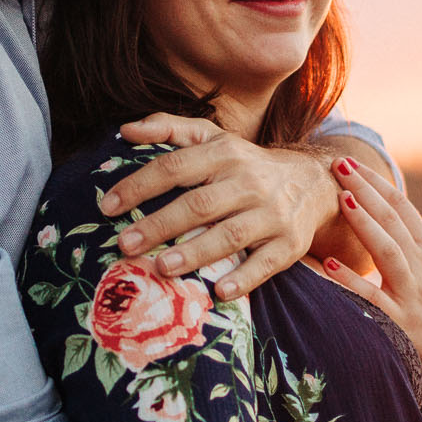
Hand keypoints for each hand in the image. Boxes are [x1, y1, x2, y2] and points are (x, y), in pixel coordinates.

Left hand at [100, 113, 337, 300]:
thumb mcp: (213, 138)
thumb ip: (169, 129)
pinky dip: (244, 278)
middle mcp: (249, 181)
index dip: (140, 185)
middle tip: (125, 244)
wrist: (313, 182)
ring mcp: (272, 214)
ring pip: (230, 235)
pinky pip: (265, 264)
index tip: (108, 206)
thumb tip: (124, 130)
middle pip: (199, 204)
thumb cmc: (246, 164)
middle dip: (160, 225)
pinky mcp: (290, 243)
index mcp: (225, 153)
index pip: (175, 167)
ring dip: (195, 253)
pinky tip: (220, 292)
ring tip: (161, 268)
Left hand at [321, 159, 421, 408]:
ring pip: (389, 252)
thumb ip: (415, 254)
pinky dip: (352, 284)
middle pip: (394, 221)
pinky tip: (332, 266)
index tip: (353, 162)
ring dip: (366, 224)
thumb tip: (387, 231)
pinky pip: (374, 303)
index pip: (403, 209)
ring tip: (342, 198)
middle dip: (366, 190)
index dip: (378, 184)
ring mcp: (415, 296)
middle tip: (338, 163)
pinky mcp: (405, 327)